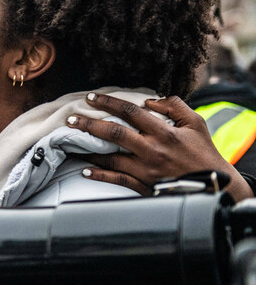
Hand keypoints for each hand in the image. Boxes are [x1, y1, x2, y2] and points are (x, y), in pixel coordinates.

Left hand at [65, 93, 252, 200]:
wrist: (215, 186)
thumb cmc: (204, 153)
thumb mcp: (196, 123)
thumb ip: (175, 106)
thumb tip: (151, 99)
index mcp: (164, 132)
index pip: (131, 112)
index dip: (109, 103)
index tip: (91, 98)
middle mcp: (151, 150)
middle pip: (114, 134)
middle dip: (89, 125)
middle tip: (71, 120)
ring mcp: (146, 170)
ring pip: (110, 158)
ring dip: (88, 151)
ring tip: (69, 143)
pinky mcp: (144, 186)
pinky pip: (117, 180)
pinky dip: (99, 175)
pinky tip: (85, 170)